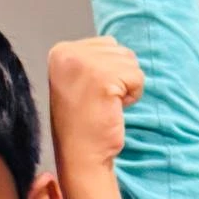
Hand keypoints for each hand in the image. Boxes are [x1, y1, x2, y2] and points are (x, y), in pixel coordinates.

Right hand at [49, 36, 142, 169]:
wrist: (80, 154)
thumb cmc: (84, 121)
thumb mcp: (79, 79)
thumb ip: (94, 59)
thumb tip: (119, 47)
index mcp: (60, 51)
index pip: (107, 43)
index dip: (110, 70)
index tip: (92, 92)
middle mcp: (68, 52)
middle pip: (120, 50)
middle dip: (120, 77)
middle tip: (101, 101)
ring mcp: (84, 64)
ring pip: (131, 62)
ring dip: (127, 86)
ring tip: (107, 104)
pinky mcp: (103, 79)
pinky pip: (137, 77)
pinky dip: (133, 95)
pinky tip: (114, 108)